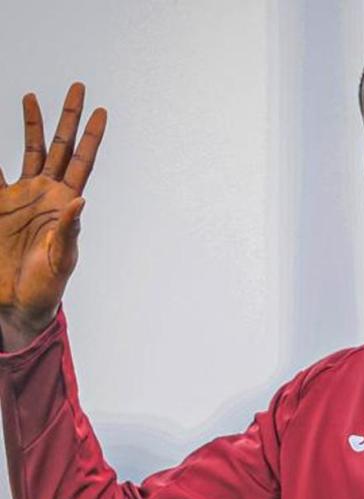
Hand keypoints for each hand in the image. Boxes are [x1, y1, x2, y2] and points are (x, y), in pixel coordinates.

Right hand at [0, 82, 105, 337]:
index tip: (101, 110)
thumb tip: (80, 201)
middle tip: (78, 86)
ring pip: (29, 151)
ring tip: (31, 95)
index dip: (91, 137)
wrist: (18, 302)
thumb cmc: (47, 285)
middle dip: (67, 117)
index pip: (82, 161)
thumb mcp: (62, 259)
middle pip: (59, 146)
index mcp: (66, 203)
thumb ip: (69, 231)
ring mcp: (21, 197)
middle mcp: (46, 193)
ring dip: (32, 124)